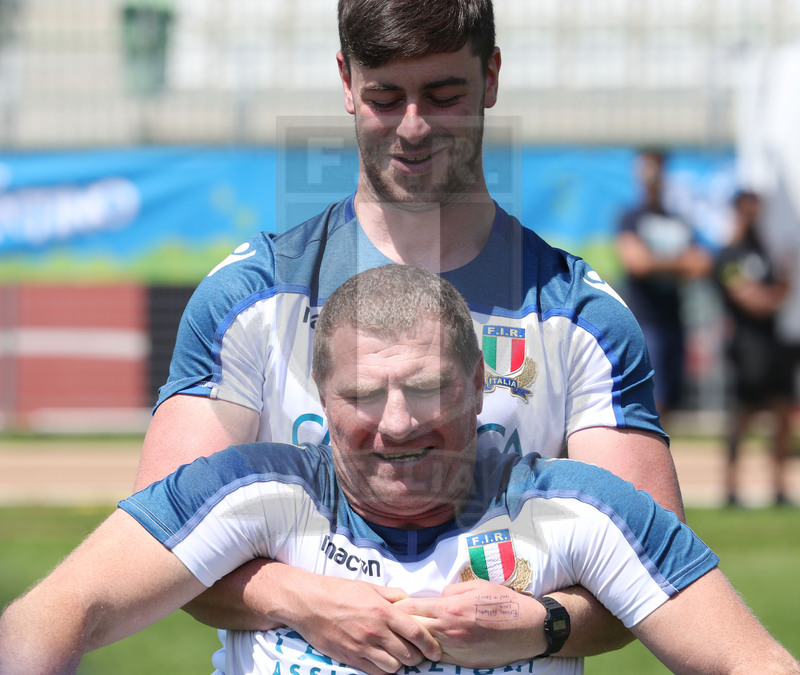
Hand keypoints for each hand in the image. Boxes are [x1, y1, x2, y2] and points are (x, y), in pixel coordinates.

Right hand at [280, 575, 441, 674]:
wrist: (310, 603)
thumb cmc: (339, 591)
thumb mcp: (370, 587)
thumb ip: (393, 595)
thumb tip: (410, 601)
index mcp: (384, 611)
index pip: (416, 633)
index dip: (430, 645)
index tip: (435, 651)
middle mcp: (376, 631)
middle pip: (408, 653)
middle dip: (417, 656)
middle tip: (418, 654)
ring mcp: (363, 647)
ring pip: (394, 667)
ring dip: (401, 664)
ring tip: (400, 658)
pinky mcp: (351, 658)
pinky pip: (375, 672)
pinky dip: (384, 670)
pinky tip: (384, 662)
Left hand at [395, 580, 545, 666]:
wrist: (529, 628)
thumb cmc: (503, 602)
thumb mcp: (476, 586)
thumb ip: (451, 591)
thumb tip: (437, 597)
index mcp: (450, 609)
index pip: (411, 609)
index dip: (398, 607)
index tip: (392, 605)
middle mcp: (450, 632)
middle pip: (412, 630)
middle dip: (402, 625)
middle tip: (396, 620)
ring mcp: (457, 651)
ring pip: (424, 648)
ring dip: (416, 641)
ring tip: (412, 634)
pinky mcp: (465, 663)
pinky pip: (440, 658)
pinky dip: (432, 651)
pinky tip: (432, 645)